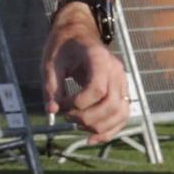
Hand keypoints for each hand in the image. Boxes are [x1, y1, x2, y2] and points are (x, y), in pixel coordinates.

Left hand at [41, 27, 128, 143]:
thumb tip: (51, 111)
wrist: (78, 35)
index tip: (62, 105)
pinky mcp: (121, 92)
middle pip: (112, 104)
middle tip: (67, 117)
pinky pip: (122, 115)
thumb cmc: (63, 47)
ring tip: (76, 124)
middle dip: (87, 118)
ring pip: (121, 113)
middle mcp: (116, 71)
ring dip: (99, 126)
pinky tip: (91, 138)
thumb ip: (51, 86)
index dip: (79, 104)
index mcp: (99, 59)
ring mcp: (122, 82)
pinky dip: (110, 130)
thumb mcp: (50, 62)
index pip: (97, 89)